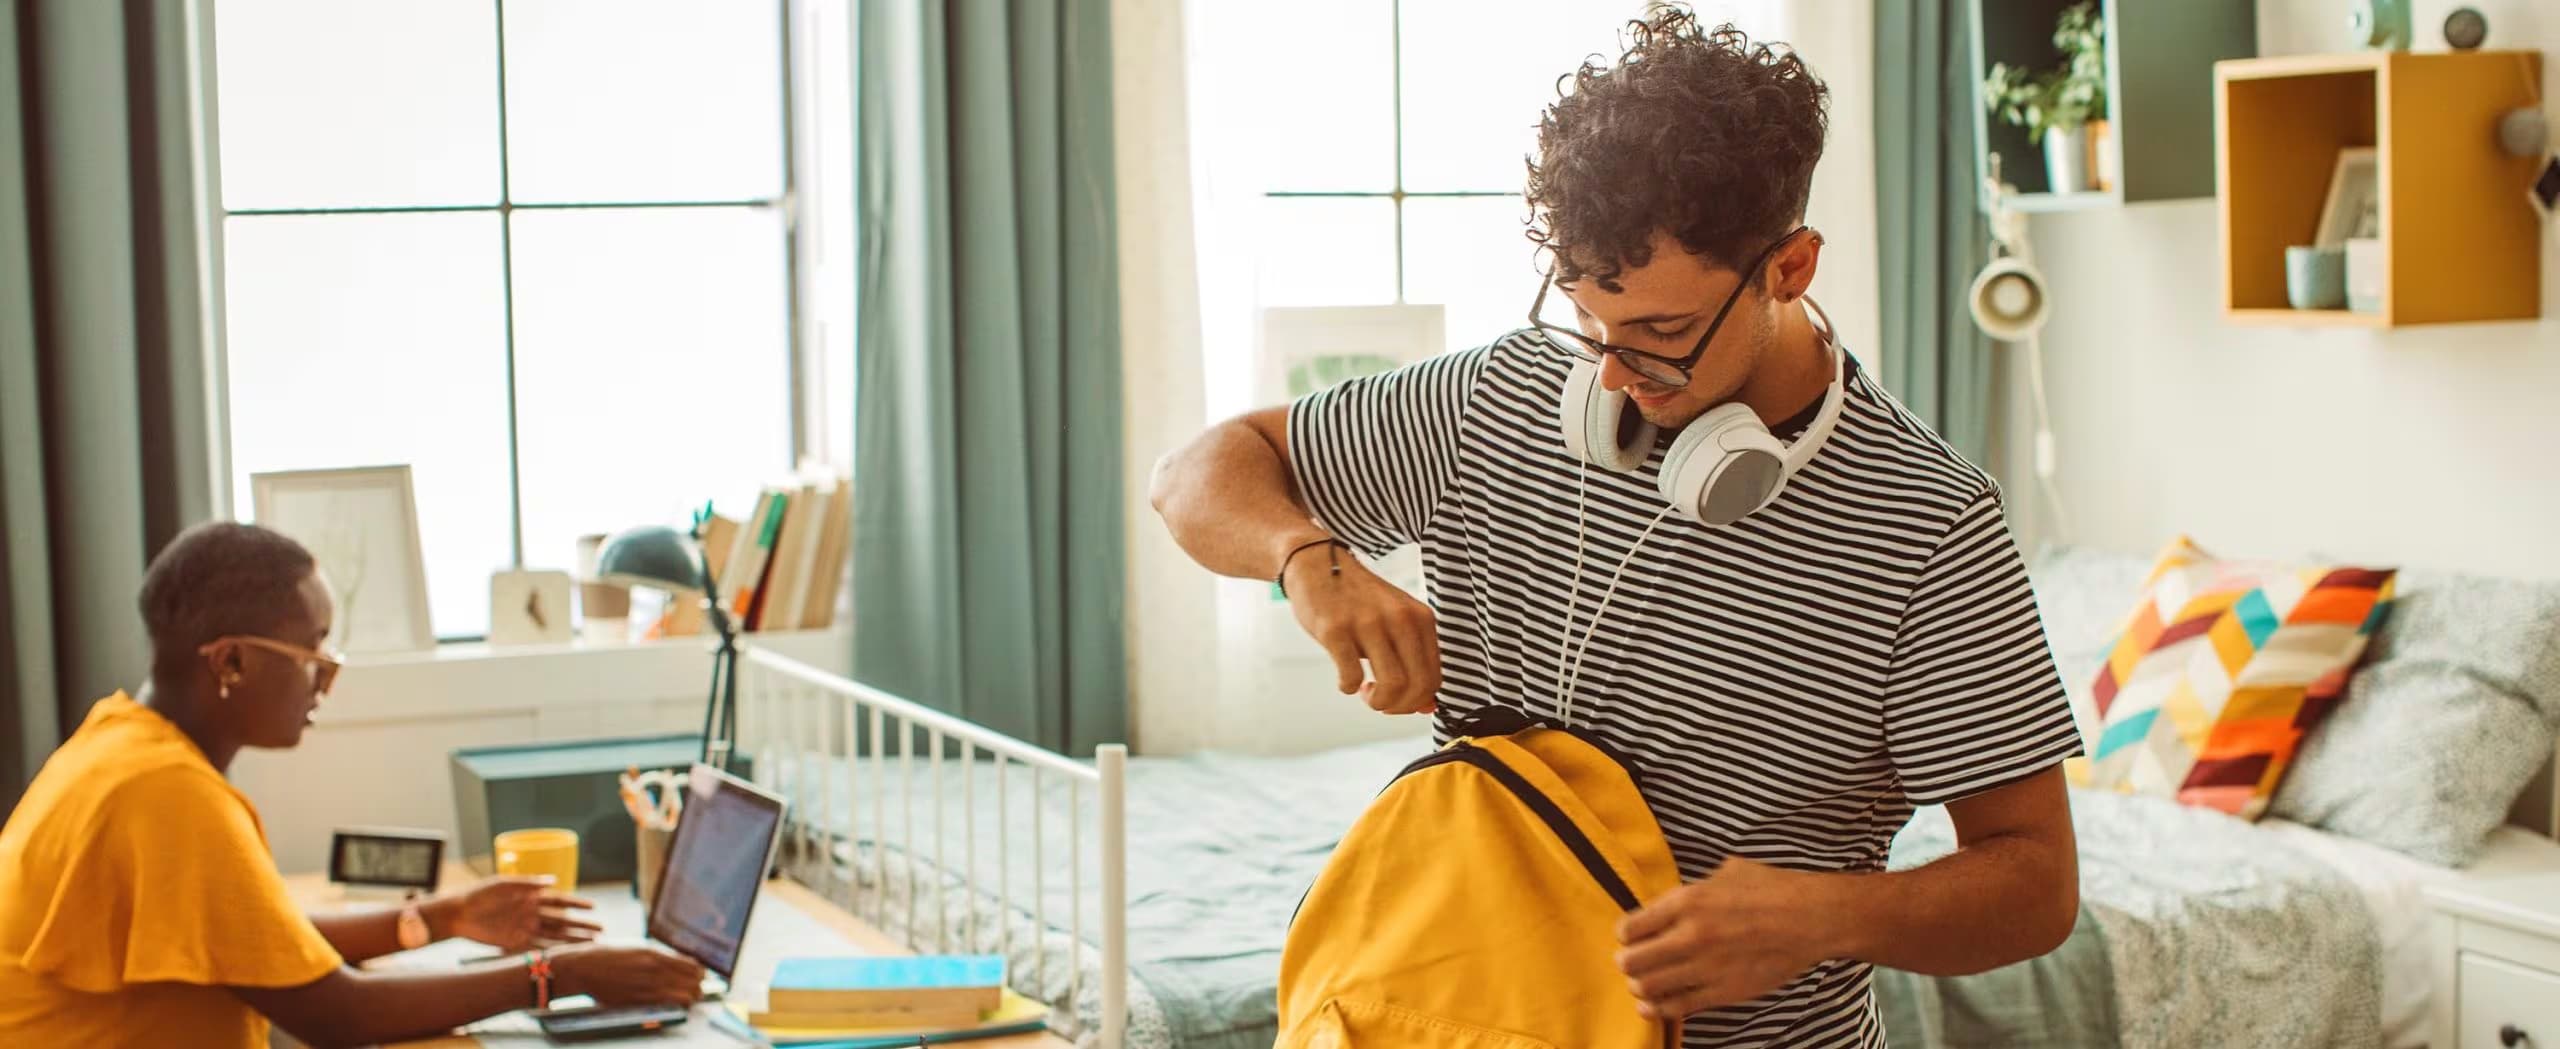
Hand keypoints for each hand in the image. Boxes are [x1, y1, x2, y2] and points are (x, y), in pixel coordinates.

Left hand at [440, 877, 601, 951]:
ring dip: (572, 940)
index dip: (576, 904)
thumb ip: (528, 883)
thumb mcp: (503, 884)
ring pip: (554, 936)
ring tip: (590, 945)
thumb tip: (553, 880)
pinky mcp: (514, 943)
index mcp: (531, 897)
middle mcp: (532, 913)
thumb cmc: (479, 894)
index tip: (593, 907)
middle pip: (562, 920)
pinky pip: (538, 947)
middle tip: (600, 931)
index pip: (559, 900)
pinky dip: (552, 951)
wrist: (457, 914)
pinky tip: (566, 955)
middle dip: (581, 926)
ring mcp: (525, 929)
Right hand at [550, 943, 705, 1005]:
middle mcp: (654, 968)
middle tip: (697, 988)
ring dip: (691, 997)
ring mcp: (647, 985)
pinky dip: (677, 1005)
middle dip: (698, 985)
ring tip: (689, 997)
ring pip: (685, 995)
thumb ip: (655, 955)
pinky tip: (678, 1004)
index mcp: (654, 953)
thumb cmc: (605, 956)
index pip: (691, 965)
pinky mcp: (638, 1000)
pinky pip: (668, 1004)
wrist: (581, 969)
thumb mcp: (634, 947)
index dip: (699, 972)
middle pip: (693, 980)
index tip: (700, 975)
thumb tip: (673, 961)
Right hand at [1280, 537, 1440, 714]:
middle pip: (1418, 685)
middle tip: (1381, 702)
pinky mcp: (1336, 629)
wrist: (1317, 565)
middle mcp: (1400, 618)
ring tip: (1365, 691)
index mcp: (1420, 618)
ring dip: (1378, 702)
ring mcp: (1368, 622)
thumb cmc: (1359, 600)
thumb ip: (1414, 661)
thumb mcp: (1395, 623)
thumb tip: (1427, 707)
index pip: (1434, 678)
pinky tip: (1345, 679)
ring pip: (1392, 685)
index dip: (1417, 701)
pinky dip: (1348, 687)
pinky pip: (1351, 676)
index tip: (1398, 700)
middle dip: (1399, 707)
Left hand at [1616, 856, 1829, 1019]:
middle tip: (1632, 961)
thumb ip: (1693, 889)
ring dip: (1639, 987)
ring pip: (1648, 988)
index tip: (1630, 937)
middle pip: (1631, 962)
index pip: (1630, 928)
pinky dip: (1658, 1009)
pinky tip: (1652, 1006)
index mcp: (1687, 901)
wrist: (1812, 918)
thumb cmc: (1771, 889)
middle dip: (1626, 963)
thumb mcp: (1725, 873)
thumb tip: (1671, 900)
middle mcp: (1691, 936)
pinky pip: (1678, 1007)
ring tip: (1643, 983)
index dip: (1625, 935)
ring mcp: (1707, 967)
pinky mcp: (1724, 992)